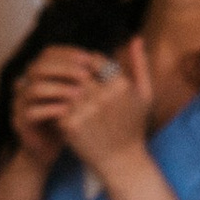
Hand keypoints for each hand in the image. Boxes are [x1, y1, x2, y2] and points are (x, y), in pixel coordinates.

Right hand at [11, 47, 113, 163]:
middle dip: (64, 68)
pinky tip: (67, 111)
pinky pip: (31, 112)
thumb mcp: (76, 95)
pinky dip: (50, 110)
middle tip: (85, 75)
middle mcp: (25, 84)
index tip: (89, 59)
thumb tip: (99, 57)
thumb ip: (82, 77)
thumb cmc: (66, 118)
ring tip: (79, 94)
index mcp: (38, 73)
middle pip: (39, 67)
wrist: (48, 149)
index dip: (67, 53)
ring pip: (34, 88)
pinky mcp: (20, 122)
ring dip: (58, 89)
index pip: (49, 53)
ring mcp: (20, 103)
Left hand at [52, 36, 156, 175]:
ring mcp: (86, 111)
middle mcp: (103, 96)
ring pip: (65, 88)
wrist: (122, 162)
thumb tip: (136, 38)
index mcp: (120, 84)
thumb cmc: (134, 127)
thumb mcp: (145, 94)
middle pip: (76, 73)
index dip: (86, 65)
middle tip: (66, 81)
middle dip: (70, 76)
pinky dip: (54, 105)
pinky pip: (57, 107)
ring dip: (60, 89)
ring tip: (59, 93)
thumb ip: (140, 64)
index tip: (83, 72)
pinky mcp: (71, 125)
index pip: (93, 60)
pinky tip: (55, 108)